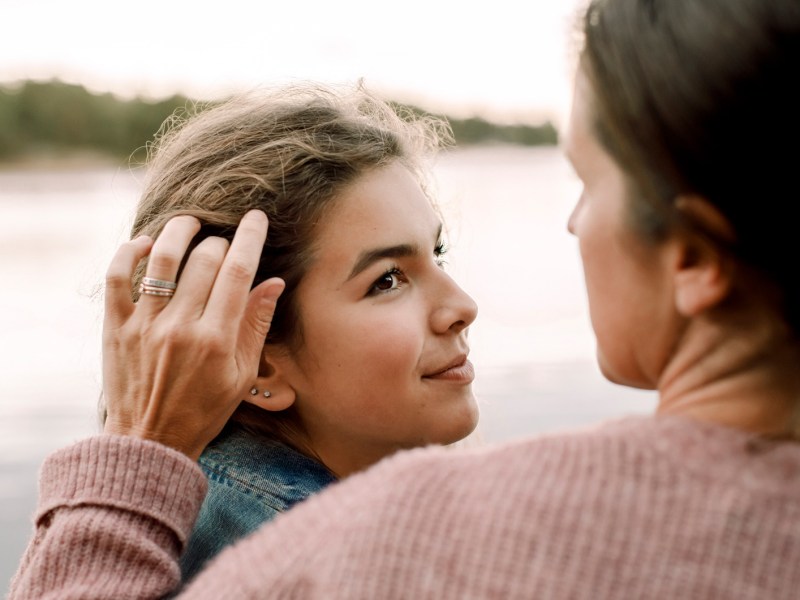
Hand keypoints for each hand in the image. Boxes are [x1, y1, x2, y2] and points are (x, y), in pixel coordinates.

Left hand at [102, 211, 284, 459]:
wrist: (149, 442)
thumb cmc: (204, 411)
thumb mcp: (242, 375)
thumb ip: (256, 325)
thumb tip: (274, 282)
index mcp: (217, 340)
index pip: (239, 272)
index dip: (251, 237)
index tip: (257, 217)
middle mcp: (181, 327)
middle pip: (205, 259)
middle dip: (221, 241)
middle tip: (225, 245)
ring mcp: (145, 325)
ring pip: (163, 257)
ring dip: (180, 230)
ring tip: (191, 224)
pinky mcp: (116, 327)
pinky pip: (117, 276)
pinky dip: (130, 252)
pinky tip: (147, 243)